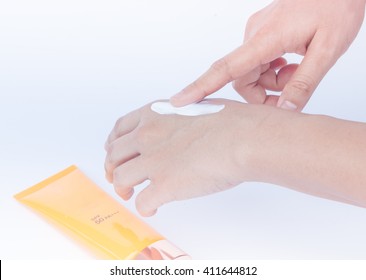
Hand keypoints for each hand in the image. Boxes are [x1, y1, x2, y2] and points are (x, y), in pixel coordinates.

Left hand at [104, 99, 264, 215]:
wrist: (243, 137)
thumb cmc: (230, 121)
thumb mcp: (194, 106)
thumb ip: (175, 117)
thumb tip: (175, 129)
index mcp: (154, 113)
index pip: (120, 129)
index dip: (113, 144)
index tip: (116, 154)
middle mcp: (147, 135)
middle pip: (114, 155)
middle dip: (112, 169)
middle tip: (119, 179)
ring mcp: (153, 161)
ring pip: (120, 179)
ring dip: (122, 189)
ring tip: (131, 195)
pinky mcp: (164, 185)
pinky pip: (141, 203)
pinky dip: (144, 208)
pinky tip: (153, 208)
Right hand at [170, 0, 364, 110]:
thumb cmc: (338, 6)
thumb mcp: (327, 49)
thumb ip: (304, 83)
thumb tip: (285, 110)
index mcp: (266, 38)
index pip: (226, 68)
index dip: (201, 86)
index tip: (181, 100)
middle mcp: (255, 34)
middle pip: (242, 78)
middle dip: (263, 93)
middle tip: (290, 94)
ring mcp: (258, 33)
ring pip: (252, 71)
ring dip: (272, 81)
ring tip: (297, 70)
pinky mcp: (264, 33)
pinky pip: (259, 61)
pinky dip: (273, 70)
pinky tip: (292, 62)